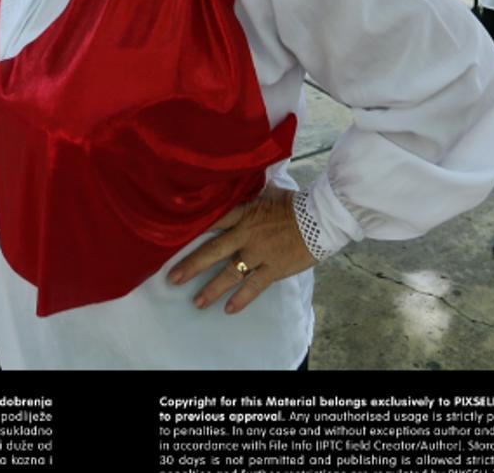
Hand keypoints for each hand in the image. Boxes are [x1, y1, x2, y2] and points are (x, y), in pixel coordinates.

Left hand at [167, 185, 315, 313]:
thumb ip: (251, 194)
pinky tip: (228, 309)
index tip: (171, 240)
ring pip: (229, 273)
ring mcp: (259, 253)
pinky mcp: (274, 269)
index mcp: (244, 212)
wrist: (322, 217)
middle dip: (191, 265)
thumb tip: (240, 183)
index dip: (191, 230)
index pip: (212, 221)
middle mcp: (246, 234)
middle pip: (212, 250)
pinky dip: (240, 298)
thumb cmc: (296, 203)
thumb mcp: (269, 193)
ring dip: (211, 289)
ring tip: (197, 302)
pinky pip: (253, 286)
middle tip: (173, 279)